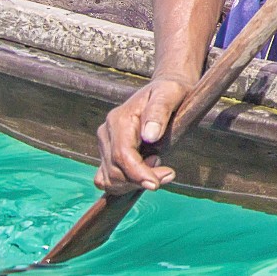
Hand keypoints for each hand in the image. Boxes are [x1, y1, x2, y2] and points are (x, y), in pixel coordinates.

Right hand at [95, 73, 190, 192]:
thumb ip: (160, 111)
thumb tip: (150, 136)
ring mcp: (105, 144)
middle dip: (140, 179)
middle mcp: (106, 132)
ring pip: (109, 178)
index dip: (137, 173)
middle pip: (115, 170)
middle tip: (169, 173)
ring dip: (133, 183)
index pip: (122, 155)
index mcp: (119, 119)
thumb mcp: (171, 93)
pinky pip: (107, 178)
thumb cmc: (170, 91)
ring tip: (160, 170)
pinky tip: (145, 175)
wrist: (164, 90)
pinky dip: (124, 183)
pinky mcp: (108, 153)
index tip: (156, 184)